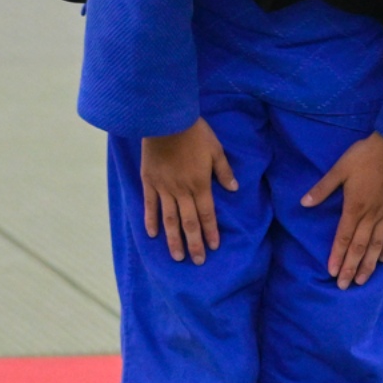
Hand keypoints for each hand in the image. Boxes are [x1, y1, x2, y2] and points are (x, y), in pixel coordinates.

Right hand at [140, 118, 238, 263]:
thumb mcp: (216, 149)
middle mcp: (182, 191)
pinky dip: (151, 220)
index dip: (211, 231)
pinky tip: (152, 234)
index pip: (207, 214)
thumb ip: (224, 171)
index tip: (213, 248)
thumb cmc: (194, 132)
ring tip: (177, 256)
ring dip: (173, 239)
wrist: (165, 120)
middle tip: (197, 262)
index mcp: (200, 184)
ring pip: (169, 219)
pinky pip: (150, 205)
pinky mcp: (149, 181)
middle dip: (194, 243)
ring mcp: (164, 188)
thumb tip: (234, 189)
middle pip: (189, 223)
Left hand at [301, 132, 382, 288]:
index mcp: (355, 207)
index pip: (344, 238)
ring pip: (377, 245)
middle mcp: (372, 215)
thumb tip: (304, 203)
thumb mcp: (339, 168)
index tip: (332, 273)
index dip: (337, 256)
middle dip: (351, 268)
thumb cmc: (365, 155)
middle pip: (360, 247)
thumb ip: (322, 188)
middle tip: (345, 286)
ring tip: (362, 280)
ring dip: (369, 264)